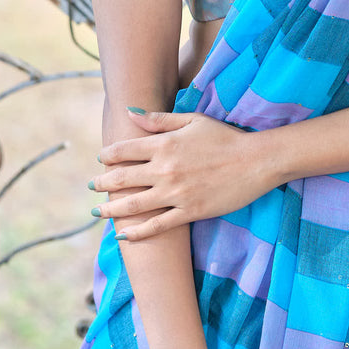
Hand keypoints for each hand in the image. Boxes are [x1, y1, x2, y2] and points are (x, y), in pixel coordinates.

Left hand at [91, 109, 276, 238]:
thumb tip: (129, 113)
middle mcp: (165, 170)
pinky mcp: (189, 212)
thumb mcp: (193, 120)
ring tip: (98, 211)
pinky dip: (137, 233)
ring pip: (134, 205)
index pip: (124, 150)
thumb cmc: (225, 138)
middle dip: (102, 183)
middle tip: (91, 186)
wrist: (256, 161)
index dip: (107, 155)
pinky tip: (124, 235)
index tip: (100, 159)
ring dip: (111, 209)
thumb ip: (159, 120)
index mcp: (164, 145)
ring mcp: (176, 194)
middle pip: (122, 179)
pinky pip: (157, 226)